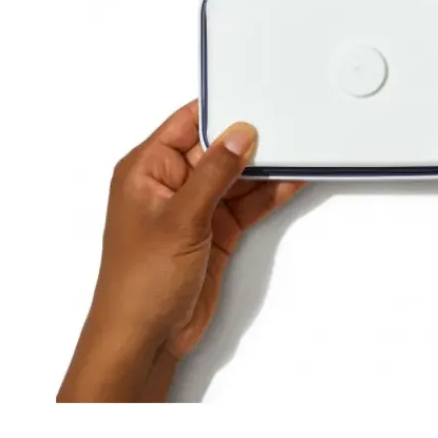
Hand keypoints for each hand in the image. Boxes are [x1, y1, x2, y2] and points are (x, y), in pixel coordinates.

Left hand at [58, 102, 302, 401]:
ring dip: (265, 169)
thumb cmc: (140, 281)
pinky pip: (248, 203)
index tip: (254, 98)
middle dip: (251, 141)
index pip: (187, 123)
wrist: (146, 338)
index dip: (220, 111)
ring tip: (298, 152)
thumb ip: (214, 173)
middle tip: (286, 127)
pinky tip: (291, 182)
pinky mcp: (217, 230)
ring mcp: (197, 208)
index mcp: (147, 169)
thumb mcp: (180, 218)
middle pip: (219, 149)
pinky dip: (269, 194)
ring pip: (238, 177)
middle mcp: (172, 183)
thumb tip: (240, 134)